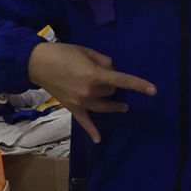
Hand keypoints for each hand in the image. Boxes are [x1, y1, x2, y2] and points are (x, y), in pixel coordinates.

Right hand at [28, 42, 155, 143]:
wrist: (37, 63)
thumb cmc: (63, 53)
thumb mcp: (86, 51)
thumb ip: (103, 61)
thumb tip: (112, 70)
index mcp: (94, 75)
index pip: (122, 81)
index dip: (138, 85)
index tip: (153, 90)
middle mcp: (89, 91)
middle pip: (111, 91)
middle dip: (111, 83)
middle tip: (104, 75)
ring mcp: (81, 102)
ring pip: (104, 105)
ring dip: (113, 104)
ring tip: (123, 106)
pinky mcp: (72, 108)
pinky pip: (84, 122)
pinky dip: (92, 131)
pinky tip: (99, 140)